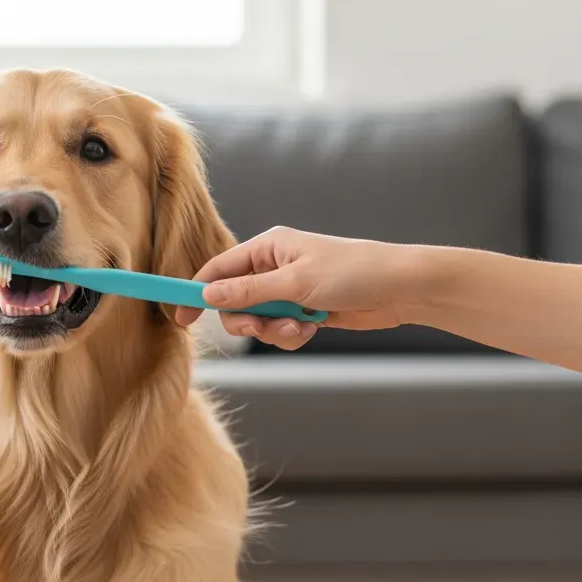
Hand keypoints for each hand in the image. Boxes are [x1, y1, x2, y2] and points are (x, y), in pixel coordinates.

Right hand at [175, 227, 425, 350]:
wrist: (400, 288)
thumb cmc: (354, 272)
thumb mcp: (295, 282)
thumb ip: (249, 291)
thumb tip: (208, 295)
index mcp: (268, 247)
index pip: (218, 269)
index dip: (197, 293)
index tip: (181, 318)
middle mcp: (273, 266)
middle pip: (234, 301)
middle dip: (246, 320)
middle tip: (261, 327)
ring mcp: (288, 290)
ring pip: (257, 320)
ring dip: (272, 331)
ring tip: (298, 327)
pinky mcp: (303, 310)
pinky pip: (279, 329)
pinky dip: (290, 335)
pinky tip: (311, 329)